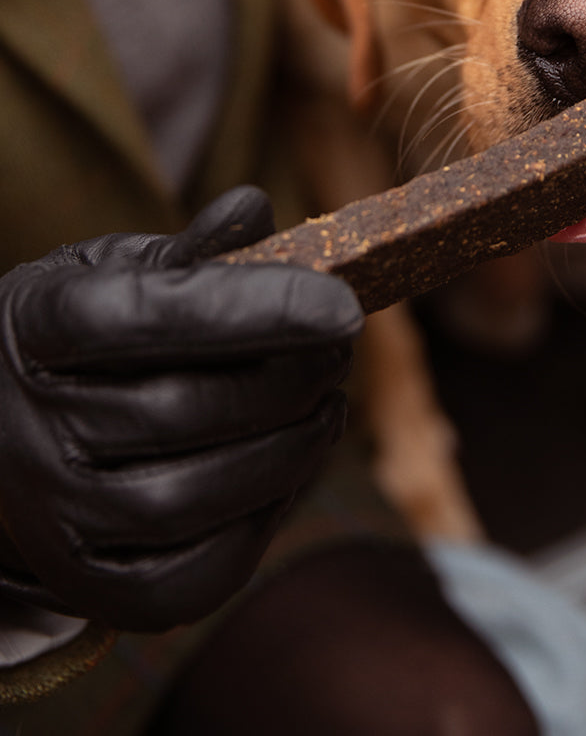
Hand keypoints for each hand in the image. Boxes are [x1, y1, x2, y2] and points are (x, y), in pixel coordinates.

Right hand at [0, 187, 361, 631]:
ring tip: (325, 405)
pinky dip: (264, 519)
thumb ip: (189, 251)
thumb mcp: (112, 274)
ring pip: (194, 498)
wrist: (3, 439)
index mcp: (37, 327)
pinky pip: (198, 570)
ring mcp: (54, 517)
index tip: (345, 304)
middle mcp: (29, 429)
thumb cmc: (81, 341)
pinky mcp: (91, 583)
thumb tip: (256, 208)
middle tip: (340, 351)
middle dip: (290, 379)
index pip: (151, 315)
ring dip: (289, 450)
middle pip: (184, 410)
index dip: (256, 309)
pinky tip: (287, 467)